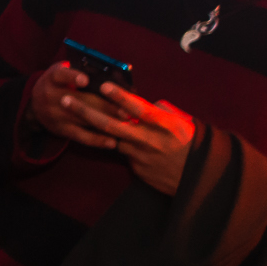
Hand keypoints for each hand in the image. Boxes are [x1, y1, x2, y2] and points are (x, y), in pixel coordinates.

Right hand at [27, 63, 125, 149]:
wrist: (36, 105)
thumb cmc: (59, 83)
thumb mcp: (63, 71)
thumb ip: (81, 69)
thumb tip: (114, 74)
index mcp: (52, 78)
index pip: (61, 75)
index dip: (72, 77)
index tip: (86, 80)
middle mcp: (50, 96)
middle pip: (78, 100)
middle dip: (104, 105)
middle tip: (125, 110)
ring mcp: (54, 115)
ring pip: (82, 119)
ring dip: (105, 122)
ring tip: (125, 123)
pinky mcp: (60, 130)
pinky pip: (81, 137)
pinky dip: (97, 140)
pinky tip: (113, 141)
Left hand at [28, 65, 197, 194]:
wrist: (201, 180)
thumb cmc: (193, 145)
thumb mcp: (184, 123)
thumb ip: (163, 111)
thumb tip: (148, 102)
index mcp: (164, 125)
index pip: (138, 108)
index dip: (120, 96)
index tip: (104, 85)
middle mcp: (149, 140)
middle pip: (111, 124)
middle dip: (85, 111)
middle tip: (65, 100)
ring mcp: (141, 156)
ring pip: (112, 139)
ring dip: (95, 128)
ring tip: (75, 115)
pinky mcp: (138, 170)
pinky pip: (123, 154)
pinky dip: (119, 145)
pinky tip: (112, 140)